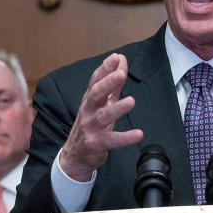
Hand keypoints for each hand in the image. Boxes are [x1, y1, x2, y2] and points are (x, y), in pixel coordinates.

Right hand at [59, 53, 143, 180]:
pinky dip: (125, 138)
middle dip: (108, 83)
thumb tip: (121, 67)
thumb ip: (112, 87)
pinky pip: (111, 140)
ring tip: (131, 101)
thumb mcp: (101, 105)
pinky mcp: (96, 143)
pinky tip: (138, 134)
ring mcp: (91, 127)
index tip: (117, 57)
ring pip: (103, 116)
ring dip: (117, 108)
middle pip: (95, 94)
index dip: (105, 68)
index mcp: (90, 100)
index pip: (96, 80)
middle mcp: (88, 111)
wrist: (75, 155)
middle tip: (120, 73)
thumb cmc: (90, 125)